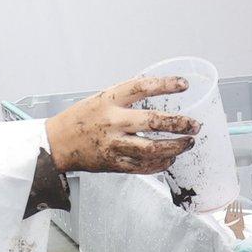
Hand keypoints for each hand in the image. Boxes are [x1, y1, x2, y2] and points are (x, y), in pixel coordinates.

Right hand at [46, 76, 200, 174]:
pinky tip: (170, 158)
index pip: (142, 87)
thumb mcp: (100, 99)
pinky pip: (144, 166)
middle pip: (154, 121)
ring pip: (153, 148)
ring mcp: (114, 144)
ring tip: (188, 142)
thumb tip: (158, 91)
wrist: (56, 144)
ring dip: (176, 147)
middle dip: (180, 123)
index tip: (184, 84)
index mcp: (109, 100)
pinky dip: (161, 163)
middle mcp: (113, 121)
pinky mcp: (114, 163)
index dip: (166, 85)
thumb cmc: (80, 119)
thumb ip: (126, 99)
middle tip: (195, 124)